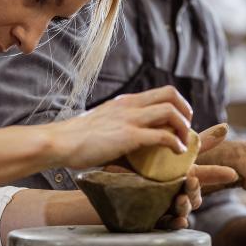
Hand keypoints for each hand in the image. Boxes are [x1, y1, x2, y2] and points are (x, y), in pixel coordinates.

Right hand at [45, 86, 192, 169]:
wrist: (59, 142)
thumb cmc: (77, 139)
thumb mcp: (103, 123)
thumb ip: (119, 126)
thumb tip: (130, 142)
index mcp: (125, 101)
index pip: (161, 92)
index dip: (178, 105)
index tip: (179, 122)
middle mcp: (130, 105)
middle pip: (171, 95)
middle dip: (186, 111)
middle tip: (186, 130)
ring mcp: (129, 119)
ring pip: (171, 111)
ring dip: (183, 128)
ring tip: (183, 143)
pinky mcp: (128, 136)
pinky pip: (162, 135)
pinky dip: (175, 143)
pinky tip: (177, 153)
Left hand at [156, 124, 238, 229]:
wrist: (122, 172)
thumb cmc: (149, 158)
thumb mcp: (172, 148)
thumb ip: (199, 141)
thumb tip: (225, 127)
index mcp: (185, 176)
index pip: (206, 176)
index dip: (219, 174)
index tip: (232, 173)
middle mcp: (179, 191)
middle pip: (194, 196)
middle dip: (194, 190)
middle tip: (191, 179)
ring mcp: (168, 205)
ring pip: (182, 210)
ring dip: (184, 206)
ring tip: (180, 199)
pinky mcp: (153, 217)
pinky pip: (165, 223)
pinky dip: (173, 223)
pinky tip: (178, 220)